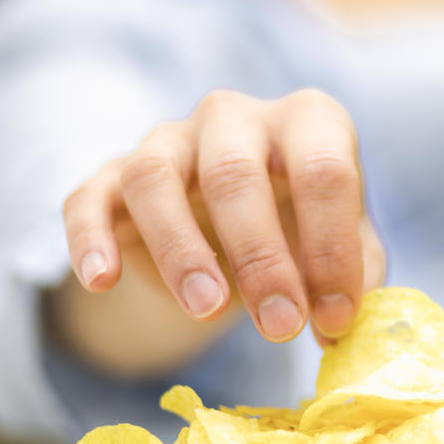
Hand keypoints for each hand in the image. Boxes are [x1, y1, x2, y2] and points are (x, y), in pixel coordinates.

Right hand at [63, 89, 385, 355]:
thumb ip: (354, 279)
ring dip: (179, 249)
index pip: (324, 172)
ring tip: (207, 308)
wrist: (237, 227)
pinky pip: (90, 197)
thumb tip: (341, 327)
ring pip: (155, 178)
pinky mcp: (113, 174)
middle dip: (260, 257)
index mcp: (309, 122)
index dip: (332, 249)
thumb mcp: (344, 248)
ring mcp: (169, 138)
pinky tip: (103, 280)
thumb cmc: (305, 230)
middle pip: (235, 173)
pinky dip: (91, 238)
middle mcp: (237, 117)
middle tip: (278, 326)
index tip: (334, 317)